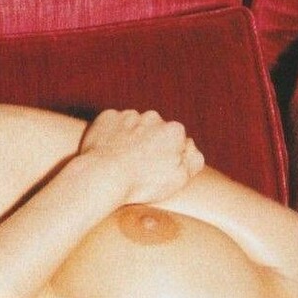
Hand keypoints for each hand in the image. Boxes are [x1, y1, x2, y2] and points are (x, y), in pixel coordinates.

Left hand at [76, 109, 203, 204]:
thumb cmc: (143, 182)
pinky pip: (113, 124)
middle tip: (139, 165)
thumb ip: (194, 160)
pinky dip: (112, 134)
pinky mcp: (107, 117)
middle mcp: (153, 117)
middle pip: (155, 130)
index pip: (176, 140)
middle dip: (150, 143)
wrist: (103, 176)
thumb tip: (190, 146)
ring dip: (131, 137)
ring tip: (122, 160)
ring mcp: (128, 115)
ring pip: (134, 125)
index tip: (157, 168)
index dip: (168, 155)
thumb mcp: (179, 179)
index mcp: (174, 130)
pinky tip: (109, 151)